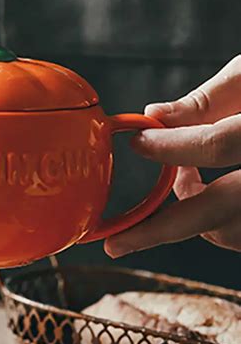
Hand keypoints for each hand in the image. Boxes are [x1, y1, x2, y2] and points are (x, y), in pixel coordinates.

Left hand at [105, 55, 240, 256]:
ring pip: (231, 234)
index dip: (171, 146)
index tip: (136, 142)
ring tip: (181, 181)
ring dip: (193, 216)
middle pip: (221, 214)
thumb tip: (153, 115)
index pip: (219, 143)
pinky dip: (219, 224)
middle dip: (159, 230)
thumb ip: (208, 99)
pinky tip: (211, 194)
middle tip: (115, 244)